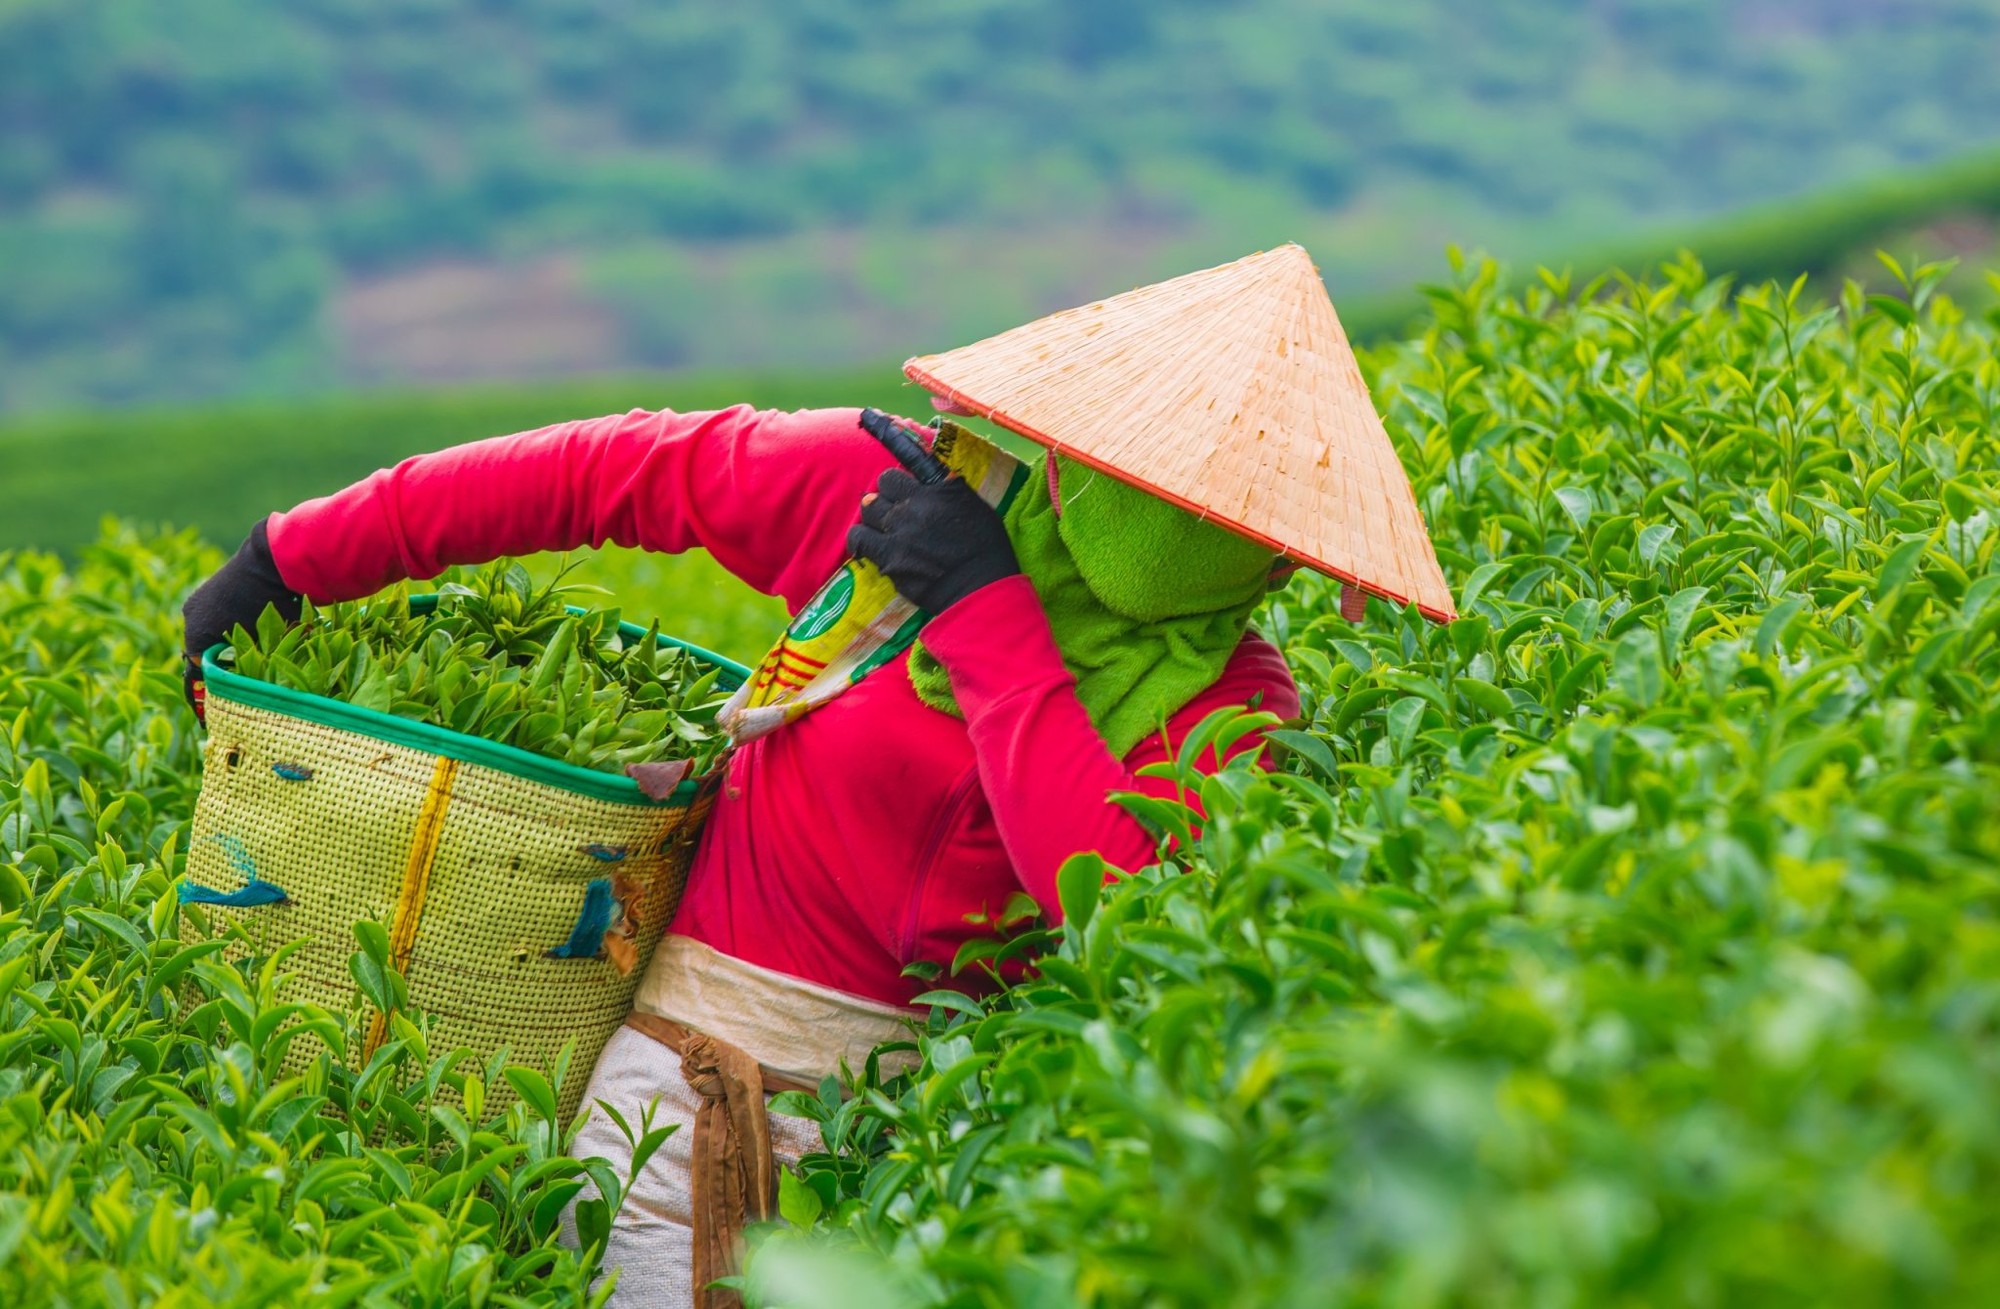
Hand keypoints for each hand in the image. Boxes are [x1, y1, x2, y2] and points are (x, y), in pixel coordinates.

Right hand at [181, 519, 301, 713]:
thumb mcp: (272, 643)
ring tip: (241, 666)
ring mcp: (199, 603)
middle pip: (202, 658)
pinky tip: (246, 639)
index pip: (197, 678)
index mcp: (198, 637)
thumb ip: (258, 667)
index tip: (208, 720)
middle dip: (217, 675)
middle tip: (231, 694)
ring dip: (223, 652)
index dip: (204, 701)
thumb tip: (258, 691)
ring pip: (209, 638)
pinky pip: (214, 620)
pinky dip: (226, 633)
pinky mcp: (209, 591)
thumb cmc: (276, 605)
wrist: (275, 558)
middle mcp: (191, 620)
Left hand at [846, 470, 1018, 613]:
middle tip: (893, 514)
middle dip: (884, 499)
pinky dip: (861, 539)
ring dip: (873, 518)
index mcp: (938, 490)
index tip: (901, 494)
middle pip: (879, 489)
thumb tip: (929, 468)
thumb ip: (948, 488)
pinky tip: (869, 545)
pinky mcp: (889, 558)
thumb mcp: (975, 507)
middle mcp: (916, 505)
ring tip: (882, 529)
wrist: (980, 589)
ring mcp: (900, 531)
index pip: (896, 474)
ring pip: (867, 510)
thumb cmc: (986, 549)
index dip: (897, 485)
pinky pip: (859, 538)